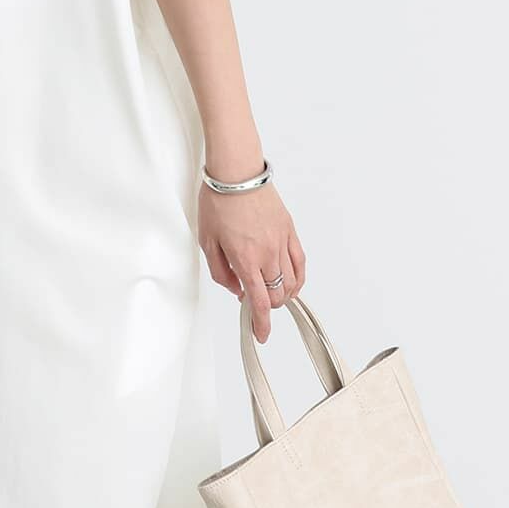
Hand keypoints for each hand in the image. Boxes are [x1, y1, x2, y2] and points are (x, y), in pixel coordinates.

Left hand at [199, 180, 306, 342]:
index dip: (262, 323)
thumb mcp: (208, 242)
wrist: (237, 173)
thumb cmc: (218, 202)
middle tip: (256, 305)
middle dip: (268, 307)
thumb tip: (236, 290)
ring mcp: (282, 242)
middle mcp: (268, 254)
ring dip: (283, 295)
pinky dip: (298, 278)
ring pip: (292, 282)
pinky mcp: (290, 231)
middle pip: (277, 295)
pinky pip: (301, 262)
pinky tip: (291, 281)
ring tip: (271, 294)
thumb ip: (221, 272)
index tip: (261, 335)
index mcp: (245, 259)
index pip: (260, 302)